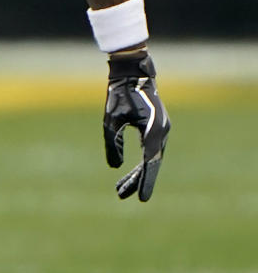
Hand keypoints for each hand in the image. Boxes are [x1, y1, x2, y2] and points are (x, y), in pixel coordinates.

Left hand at [103, 51, 170, 200]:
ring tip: (120, 189)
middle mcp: (162, 132)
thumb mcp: (111, 121)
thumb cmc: (120, 94)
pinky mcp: (157, 127)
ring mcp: (161, 129)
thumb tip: (115, 166)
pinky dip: (140, 162)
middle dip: (136, 181)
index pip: (150, 163)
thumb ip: (113, 144)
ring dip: (137, 173)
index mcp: (154, 130)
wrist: (132, 73)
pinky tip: (129, 173)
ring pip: (150, 158)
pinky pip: (150, 150)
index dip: (144, 182)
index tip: (141, 199)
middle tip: (121, 196)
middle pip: (150, 164)